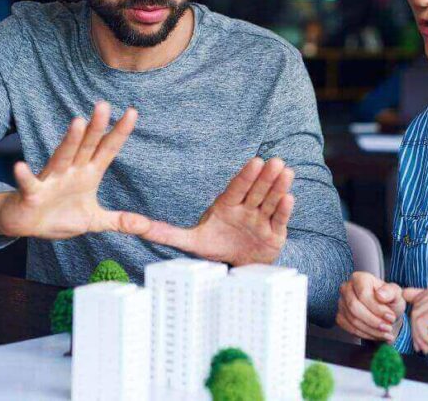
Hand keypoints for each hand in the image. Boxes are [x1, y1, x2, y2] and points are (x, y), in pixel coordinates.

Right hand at [0, 101, 150, 239]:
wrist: (27, 224)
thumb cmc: (60, 215)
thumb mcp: (94, 221)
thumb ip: (120, 221)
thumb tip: (147, 227)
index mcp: (88, 174)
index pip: (107, 149)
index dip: (119, 132)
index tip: (132, 112)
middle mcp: (71, 171)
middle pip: (87, 146)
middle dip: (96, 127)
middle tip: (104, 105)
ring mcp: (51, 180)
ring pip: (62, 157)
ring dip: (70, 141)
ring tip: (78, 122)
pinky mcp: (32, 193)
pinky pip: (29, 183)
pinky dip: (24, 176)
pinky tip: (20, 167)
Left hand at [136, 157, 294, 265]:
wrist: (237, 265)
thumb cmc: (215, 246)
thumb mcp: (190, 241)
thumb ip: (167, 233)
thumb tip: (138, 227)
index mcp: (227, 205)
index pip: (237, 188)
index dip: (246, 176)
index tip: (255, 162)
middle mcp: (246, 208)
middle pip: (256, 190)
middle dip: (266, 177)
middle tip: (275, 161)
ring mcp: (261, 220)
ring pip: (270, 201)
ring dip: (278, 187)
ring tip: (286, 172)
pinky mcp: (274, 234)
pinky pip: (279, 220)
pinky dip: (284, 210)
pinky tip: (290, 197)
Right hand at [335, 272, 405, 341]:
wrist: (386, 312)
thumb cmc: (390, 300)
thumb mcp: (396, 294)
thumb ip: (391, 292)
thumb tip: (380, 295)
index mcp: (360, 278)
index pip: (363, 294)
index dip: (377, 308)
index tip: (390, 317)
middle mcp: (347, 288)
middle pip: (354, 307)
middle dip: (373, 321)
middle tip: (388, 327)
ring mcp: (342, 303)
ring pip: (352, 320)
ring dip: (371, 330)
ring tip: (385, 333)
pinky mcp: (340, 316)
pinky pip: (350, 328)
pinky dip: (365, 334)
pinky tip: (376, 334)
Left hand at [402, 276, 427, 368]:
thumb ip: (427, 299)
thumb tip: (404, 291)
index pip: (421, 296)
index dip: (419, 317)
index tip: (424, 334)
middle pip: (417, 304)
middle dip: (417, 328)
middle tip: (425, 344)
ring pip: (415, 314)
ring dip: (419, 335)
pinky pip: (419, 322)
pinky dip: (422, 337)